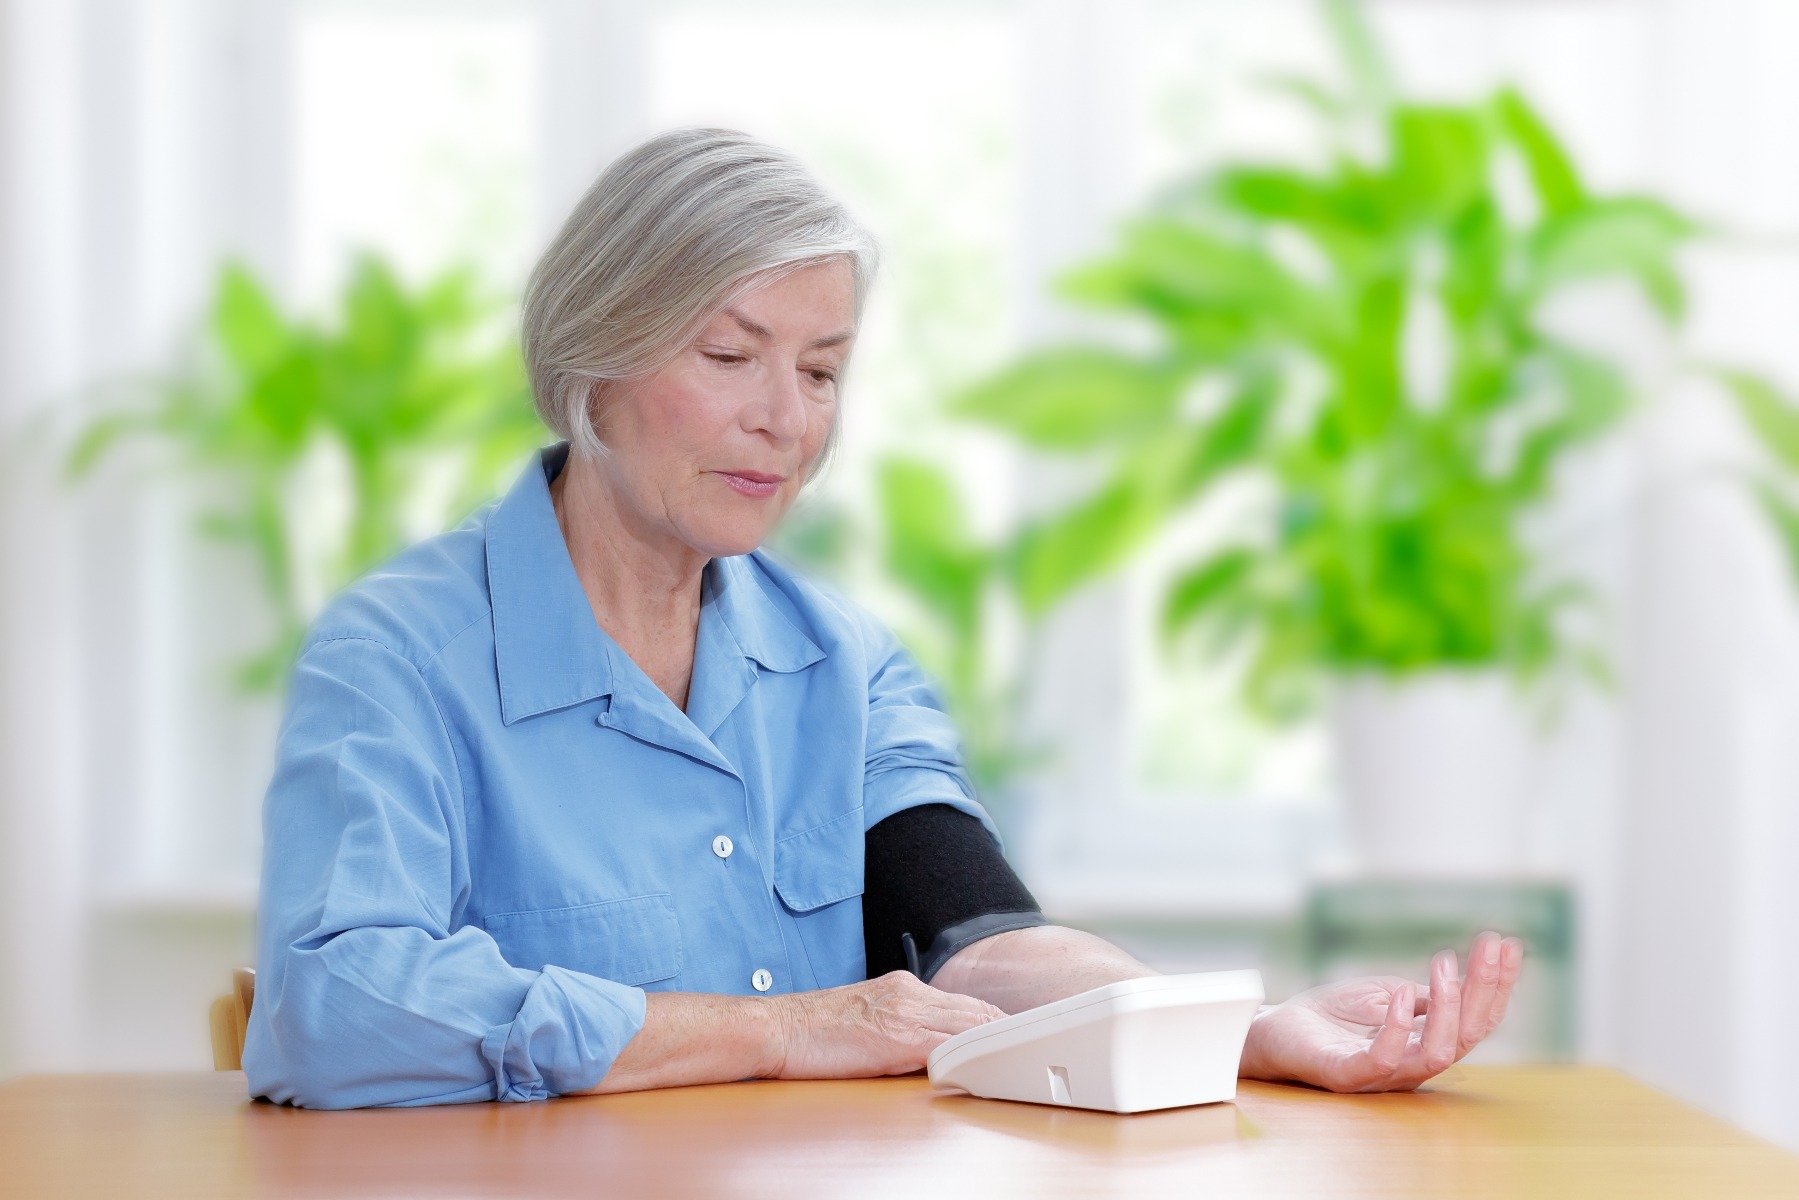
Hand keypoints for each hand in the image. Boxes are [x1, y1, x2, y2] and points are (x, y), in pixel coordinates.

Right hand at [768, 971, 1006, 1078]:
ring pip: (970, 1024)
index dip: (993, 1022)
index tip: (1015, 1037)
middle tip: (1036, 1047)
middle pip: (976, 1011)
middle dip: (1006, 1031)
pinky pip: (949, 1045)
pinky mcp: (899, 1036)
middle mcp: (910, 992)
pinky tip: (988, 1067)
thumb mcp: (866, 1018)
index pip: (964, 1003)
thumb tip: (928, 1050)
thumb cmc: (813, 1032)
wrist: (778, 1028)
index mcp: (903, 987)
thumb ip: (899, 1025)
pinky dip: (972, 1055)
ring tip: (1023, 1057)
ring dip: (997, 1042)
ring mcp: (906, 1012)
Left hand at [1239, 930, 1523, 1092]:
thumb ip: (1425, 998)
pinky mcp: (1347, 1075)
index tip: (1508, 945)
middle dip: (1485, 989)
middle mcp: (1413, 1064)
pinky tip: (1402, 992)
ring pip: (1437, 1054)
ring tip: (1446, 963)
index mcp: (1426, 1043)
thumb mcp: (1388, 995)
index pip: (1475, 1021)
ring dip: (1449, 1006)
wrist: (1277, 1028)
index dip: (1496, 986)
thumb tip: (1464, 980)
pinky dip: (1397, 1028)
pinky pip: (1382, 1060)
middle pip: (1468, 1036)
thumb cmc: (1333, 1015)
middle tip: (1491, 946)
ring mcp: (1382, 1073)